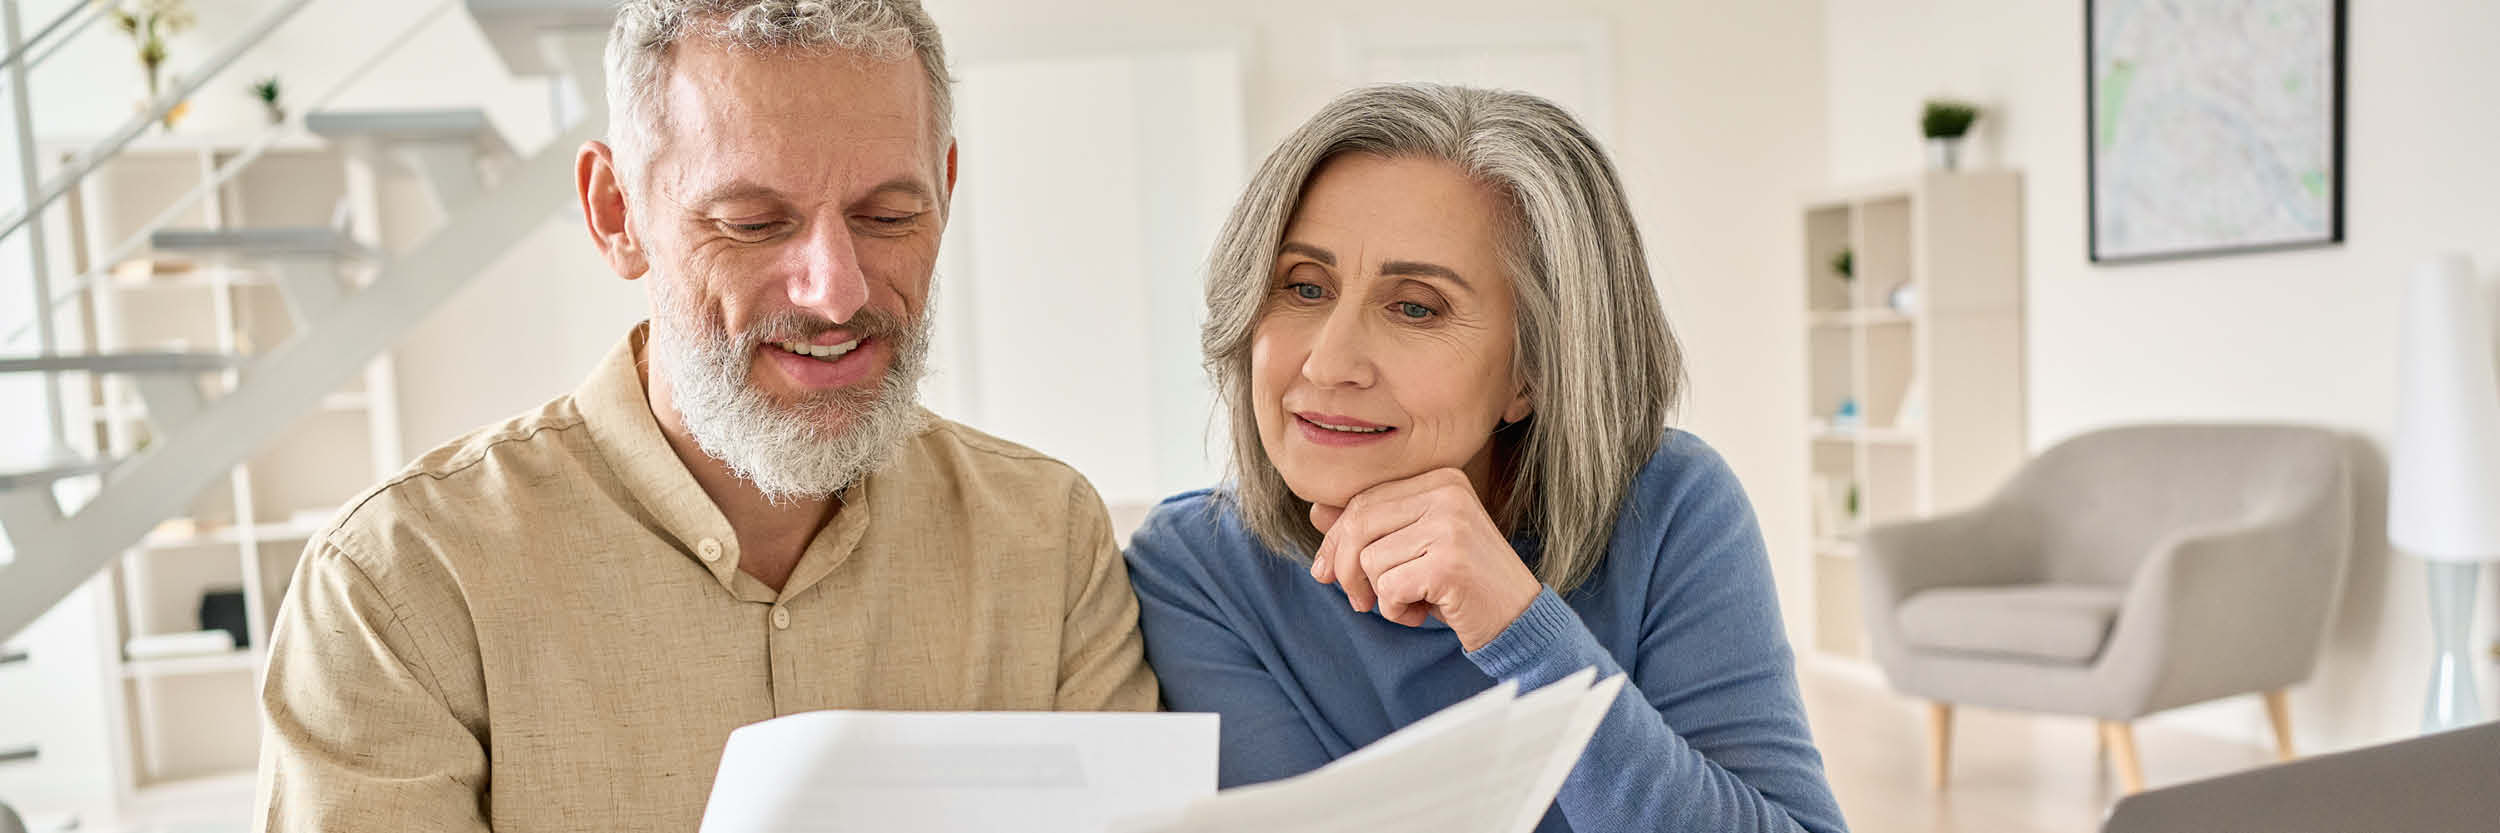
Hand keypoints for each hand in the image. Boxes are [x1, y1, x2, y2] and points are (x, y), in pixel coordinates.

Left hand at [1308, 468, 1542, 650]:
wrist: (1517, 618)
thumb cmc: (1460, 584)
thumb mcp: (1414, 548)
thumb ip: (1372, 528)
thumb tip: (1316, 512)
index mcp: (1440, 479)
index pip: (1363, 501)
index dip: (1335, 541)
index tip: (1326, 573)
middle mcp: (1447, 493)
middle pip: (1359, 525)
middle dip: (1347, 570)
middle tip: (1361, 601)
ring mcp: (1451, 525)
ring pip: (1370, 560)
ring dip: (1381, 595)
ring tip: (1413, 602)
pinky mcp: (1449, 563)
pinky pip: (1389, 588)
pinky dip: (1396, 611)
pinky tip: (1425, 611)